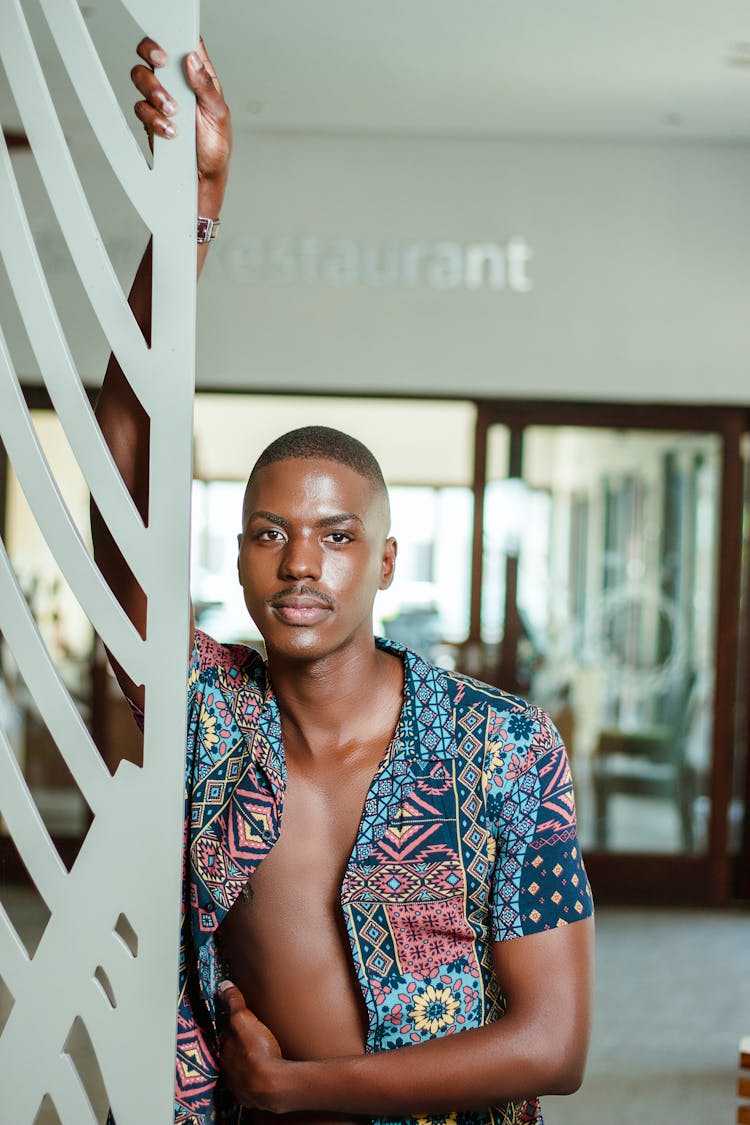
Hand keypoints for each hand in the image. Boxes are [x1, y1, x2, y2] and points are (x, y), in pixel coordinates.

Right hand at [131, 37, 231, 182]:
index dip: (174, 37)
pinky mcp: (150, 117)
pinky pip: (141, 107)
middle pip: (153, 54)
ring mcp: (161, 99)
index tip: (172, 44)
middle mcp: (177, 84)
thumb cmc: (215, 146)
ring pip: (142, 78)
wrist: (201, 178)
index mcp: (198, 78)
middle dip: (152, 54)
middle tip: (160, 63)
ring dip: (155, 91)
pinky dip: (154, 118)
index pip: (183, 46)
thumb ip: (205, 87)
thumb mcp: (218, 115)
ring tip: (173, 112)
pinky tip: (170, 130)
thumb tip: (192, 59)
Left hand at [218, 981, 286, 1111]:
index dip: (231, 1027)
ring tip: (258, 1058)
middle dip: (237, 1047)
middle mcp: (226, 1068)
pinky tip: (264, 1076)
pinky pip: (249, 1086)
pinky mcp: (250, 1098)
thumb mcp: (244, 1019)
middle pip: (230, 1053)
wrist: (272, 1085)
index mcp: (224, 1049)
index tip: (238, 1022)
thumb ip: (234, 1002)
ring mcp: (237, 1085)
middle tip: (249, 1040)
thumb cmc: (257, 1050)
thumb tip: (224, 985)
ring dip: (245, 1064)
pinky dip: (254, 1080)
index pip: (224, 1034)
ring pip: (238, 1071)